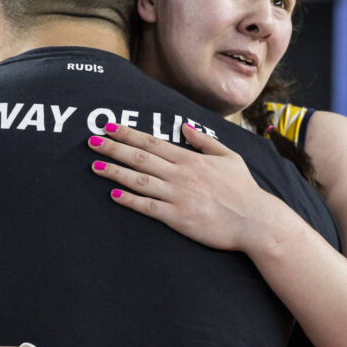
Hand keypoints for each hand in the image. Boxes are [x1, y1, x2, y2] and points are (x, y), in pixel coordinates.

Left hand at [88, 123, 277, 251]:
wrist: (255, 220)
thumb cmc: (244, 190)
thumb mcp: (229, 157)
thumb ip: (204, 141)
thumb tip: (184, 126)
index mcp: (190, 159)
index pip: (152, 142)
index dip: (128, 133)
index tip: (109, 126)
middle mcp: (181, 175)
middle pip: (140, 158)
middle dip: (114, 147)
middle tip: (91, 140)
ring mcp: (178, 196)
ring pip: (139, 181)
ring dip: (115, 172)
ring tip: (95, 165)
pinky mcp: (178, 218)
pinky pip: (149, 207)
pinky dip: (130, 201)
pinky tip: (114, 195)